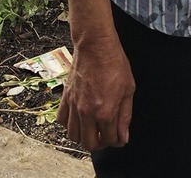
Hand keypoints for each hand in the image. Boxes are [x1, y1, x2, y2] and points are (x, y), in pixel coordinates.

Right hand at [58, 36, 134, 151]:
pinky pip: (62, 120)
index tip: (119, 136)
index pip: (109, 140)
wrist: (95, 45)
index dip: (117, 141)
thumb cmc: (114, 64)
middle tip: (106, 135)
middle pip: (89, 144)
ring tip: (92, 128)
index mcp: (105, 112)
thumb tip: (123, 137)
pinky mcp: (65, 97)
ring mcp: (74, 106)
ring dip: (84, 136)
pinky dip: (69, 124)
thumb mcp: (129, 90)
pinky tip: (78, 118)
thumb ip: (125, 116)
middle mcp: (87, 113)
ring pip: (73, 136)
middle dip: (100, 143)